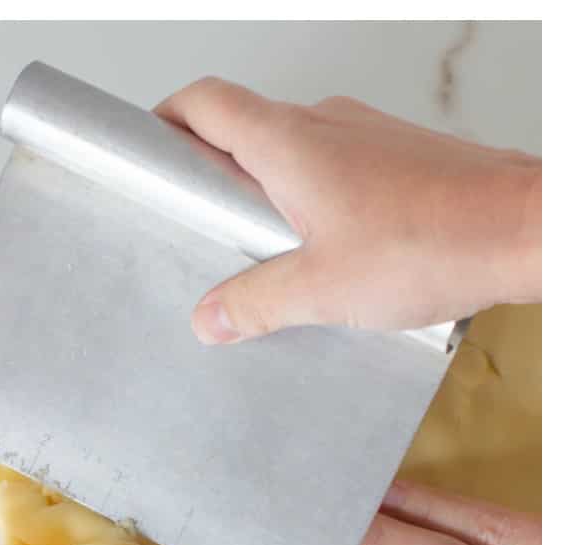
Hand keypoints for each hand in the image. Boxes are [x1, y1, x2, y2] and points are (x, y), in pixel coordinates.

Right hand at [155, 78, 540, 343]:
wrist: (526, 230)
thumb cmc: (436, 241)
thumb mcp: (320, 290)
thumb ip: (254, 303)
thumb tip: (211, 316)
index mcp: (288, 142)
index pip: (205, 103)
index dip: (165, 121)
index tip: (146, 152)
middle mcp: (325, 124)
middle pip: (242, 129)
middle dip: (210, 172)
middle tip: (198, 224)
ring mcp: (365, 135)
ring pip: (290, 150)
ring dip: (266, 191)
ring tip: (262, 253)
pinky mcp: (398, 156)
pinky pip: (334, 167)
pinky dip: (312, 199)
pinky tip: (324, 254)